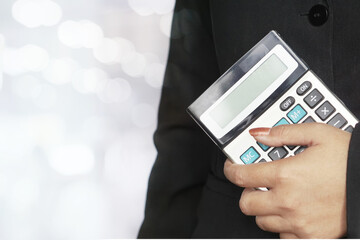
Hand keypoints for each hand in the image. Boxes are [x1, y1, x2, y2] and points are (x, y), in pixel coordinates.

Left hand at [224, 123, 350, 237]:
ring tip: (279, 196)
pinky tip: (292, 212)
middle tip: (257, 183)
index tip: (233, 167)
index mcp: (286, 175)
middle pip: (246, 204)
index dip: (232, 169)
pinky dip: (283, 226)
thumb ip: (284, 133)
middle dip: (247, 191)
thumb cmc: (350, 159)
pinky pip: (283, 236)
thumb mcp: (318, 134)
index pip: (241, 176)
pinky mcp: (311, 236)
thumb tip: (259, 134)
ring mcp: (299, 222)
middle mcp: (288, 202)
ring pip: (262, 221)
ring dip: (264, 208)